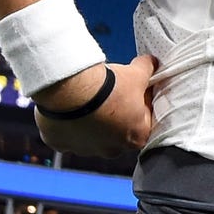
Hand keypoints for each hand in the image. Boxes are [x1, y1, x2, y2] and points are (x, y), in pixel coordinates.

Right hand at [33, 54, 157, 157]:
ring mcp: (85, 149)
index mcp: (136, 137)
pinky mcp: (62, 145)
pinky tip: (70, 108)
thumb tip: (151, 63)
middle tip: (112, 96)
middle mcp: (112, 150)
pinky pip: (67, 135)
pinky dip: (68, 123)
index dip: (142, 104)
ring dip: (91, 122)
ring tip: (89, 100)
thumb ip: (148, 70)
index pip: (145, 122)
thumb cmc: (108, 88)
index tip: (135, 91)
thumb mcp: (136, 73)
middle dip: (116, 117)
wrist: (72, 90)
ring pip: (91, 136)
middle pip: (118, 133)